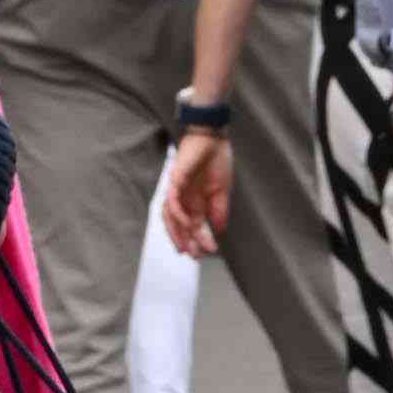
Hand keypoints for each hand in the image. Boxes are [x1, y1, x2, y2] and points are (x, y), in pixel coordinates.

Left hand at [162, 128, 232, 254]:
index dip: (202, 239)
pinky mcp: (175, 179)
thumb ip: (219, 210)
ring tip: (186, 245)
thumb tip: (220, 229)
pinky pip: (172, 200)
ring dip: (177, 232)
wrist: (213, 137)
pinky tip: (187, 223)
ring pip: (170, 215)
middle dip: (186, 241)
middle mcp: (185, 197)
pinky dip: (178, 213)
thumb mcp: (222, 190)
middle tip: (194, 255)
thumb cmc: (217, 159)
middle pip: (179, 224)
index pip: (196, 225)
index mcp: (196, 201)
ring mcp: (178, 189)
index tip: (211, 251)